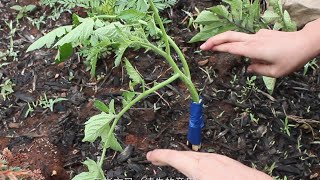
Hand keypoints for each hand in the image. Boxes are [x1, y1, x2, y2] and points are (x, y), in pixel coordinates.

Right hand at [147, 149, 271, 179]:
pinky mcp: (232, 165)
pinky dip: (197, 162)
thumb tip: (185, 166)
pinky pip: (209, 160)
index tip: (150, 155)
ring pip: (197, 157)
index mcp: (201, 168)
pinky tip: (199, 169)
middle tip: (157, 158)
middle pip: (185, 155)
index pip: (175, 158)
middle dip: (170, 156)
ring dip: (184, 159)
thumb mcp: (201, 176)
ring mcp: (223, 161)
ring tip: (175, 163)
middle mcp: (211, 161)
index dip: (161, 155)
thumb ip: (192, 171)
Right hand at [200, 28, 319, 77]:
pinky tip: (259, 55)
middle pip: (229, 36)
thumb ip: (258, 70)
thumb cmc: (291, 59)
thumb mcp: (275, 72)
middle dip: (214, 40)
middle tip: (203, 46)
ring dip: (227, 42)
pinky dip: (245, 46)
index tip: (204, 49)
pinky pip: (250, 40)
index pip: (230, 47)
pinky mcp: (263, 34)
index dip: (216, 47)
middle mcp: (253, 40)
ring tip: (227, 51)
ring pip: (238, 37)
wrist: (305, 43)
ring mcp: (258, 35)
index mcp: (253, 50)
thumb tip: (248, 68)